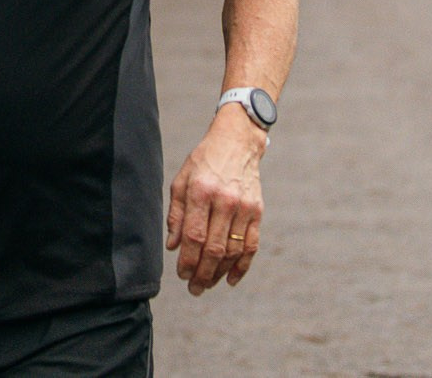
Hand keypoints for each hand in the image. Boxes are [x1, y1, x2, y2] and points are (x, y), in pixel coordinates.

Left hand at [166, 107, 266, 294]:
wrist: (236, 142)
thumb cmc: (203, 162)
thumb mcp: (181, 181)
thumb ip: (177, 214)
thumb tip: (173, 246)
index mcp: (201, 192)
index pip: (194, 236)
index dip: (187, 261)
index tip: (181, 275)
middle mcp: (225, 201)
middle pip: (214, 249)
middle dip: (202, 274)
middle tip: (194, 289)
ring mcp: (244, 208)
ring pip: (233, 251)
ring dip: (220, 273)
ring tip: (208, 285)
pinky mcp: (257, 212)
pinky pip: (251, 246)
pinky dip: (242, 266)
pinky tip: (230, 279)